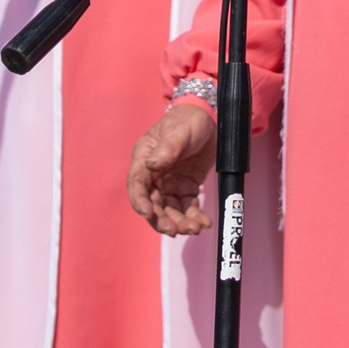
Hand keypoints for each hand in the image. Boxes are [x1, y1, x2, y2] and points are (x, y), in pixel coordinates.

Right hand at [127, 103, 218, 235]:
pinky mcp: (186, 188)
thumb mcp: (178, 131)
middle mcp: (153, 175)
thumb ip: (167, 148)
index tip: (149, 214)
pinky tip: (202, 223)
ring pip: (170, 209)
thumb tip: (152, 164)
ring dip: (180, 222)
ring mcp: (169, 183)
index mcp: (144, 159)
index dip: (141, 202)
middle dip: (162, 219)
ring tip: (194, 229)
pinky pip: (187, 206)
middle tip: (175, 230)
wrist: (211, 117)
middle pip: (153, 203)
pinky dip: (193, 217)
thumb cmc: (188, 120)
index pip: (137, 185)